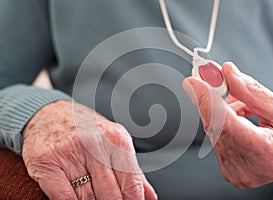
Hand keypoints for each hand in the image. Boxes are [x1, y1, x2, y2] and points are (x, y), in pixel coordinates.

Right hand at [22, 100, 156, 199]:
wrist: (49, 113)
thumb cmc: (86, 130)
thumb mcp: (114, 142)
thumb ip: (132, 170)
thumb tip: (149, 198)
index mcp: (117, 139)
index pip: (132, 184)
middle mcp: (94, 143)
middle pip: (111, 194)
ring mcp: (70, 152)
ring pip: (87, 198)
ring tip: (93, 197)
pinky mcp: (47, 161)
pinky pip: (64, 197)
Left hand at [182, 62, 272, 187]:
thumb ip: (254, 93)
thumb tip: (227, 74)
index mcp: (267, 155)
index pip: (227, 125)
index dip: (208, 101)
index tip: (194, 82)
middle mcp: (246, 168)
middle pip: (217, 126)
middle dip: (212, 98)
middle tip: (213, 76)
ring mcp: (235, 171)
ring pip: (214, 130)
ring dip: (221, 109)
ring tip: (245, 105)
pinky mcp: (228, 169)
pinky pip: (216, 137)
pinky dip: (222, 120)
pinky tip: (238, 115)